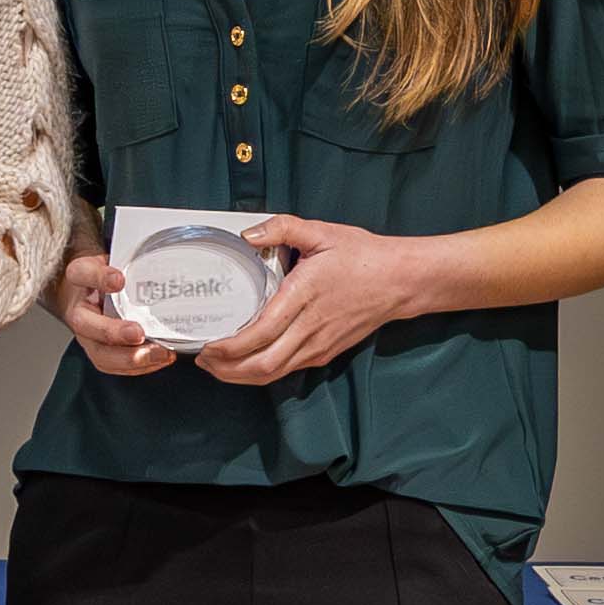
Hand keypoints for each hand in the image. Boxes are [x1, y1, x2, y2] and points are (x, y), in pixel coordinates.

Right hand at [51, 244, 176, 377]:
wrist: (89, 290)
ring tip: (158, 353)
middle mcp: (79, 309)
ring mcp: (87, 333)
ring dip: (129, 358)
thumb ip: (132, 258)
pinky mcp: (99, 350)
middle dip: (113, 332)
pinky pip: (113, 364)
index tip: (118, 280)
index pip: (82, 273)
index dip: (99, 278)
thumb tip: (169, 258)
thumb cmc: (107, 274)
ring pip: (99, 353)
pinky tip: (159, 358)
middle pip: (86, 325)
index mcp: (79, 278)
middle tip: (138, 333)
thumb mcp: (114, 258)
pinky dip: (138, 366)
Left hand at [197, 215, 438, 386]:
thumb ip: (282, 228)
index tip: (207, 345)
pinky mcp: (325, 352)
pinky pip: (287, 370)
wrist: (401, 280)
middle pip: (262, 364)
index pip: (261, 333)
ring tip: (216, 367)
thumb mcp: (322, 232)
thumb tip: (247, 235)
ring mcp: (318, 345)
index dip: (229, 347)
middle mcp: (310, 328)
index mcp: (304, 296)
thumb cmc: (362, 256)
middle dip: (226, 369)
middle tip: (202, 361)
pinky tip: (245, 364)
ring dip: (240, 376)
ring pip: (273, 373)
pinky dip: (261, 372)